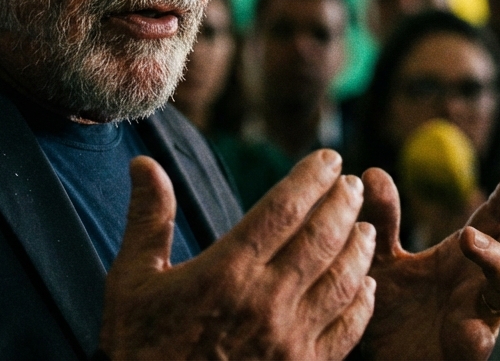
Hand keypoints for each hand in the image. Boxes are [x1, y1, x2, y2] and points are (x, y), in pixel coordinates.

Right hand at [99, 150, 376, 359]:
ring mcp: (288, 340)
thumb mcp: (132, 282)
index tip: (329, 159)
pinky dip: (362, 304)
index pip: (283, 209)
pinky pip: (347, 331)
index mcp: (225, 272)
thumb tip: (144, 162)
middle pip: (321, 238)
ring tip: (366, 227)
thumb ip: (148, 220)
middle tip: (353, 184)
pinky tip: (367, 286)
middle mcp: (264, 301)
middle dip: (343, 204)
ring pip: (341, 281)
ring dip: (360, 249)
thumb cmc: (139, 348)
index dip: (311, 178)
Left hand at [359, 159, 499, 360]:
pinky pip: (482, 335)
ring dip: (498, 258)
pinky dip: (474, 328)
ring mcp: (481, 313)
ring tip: (468, 238)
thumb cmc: (390, 312)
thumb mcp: (379, 260)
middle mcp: (481, 279)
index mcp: (465, 254)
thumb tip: (371, 172)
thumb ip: (382, 221)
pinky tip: (465, 323)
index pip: (496, 216)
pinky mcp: (469, 347)